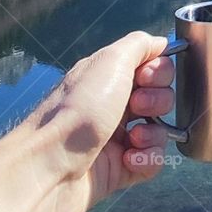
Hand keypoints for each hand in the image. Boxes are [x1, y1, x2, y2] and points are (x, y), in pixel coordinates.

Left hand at [0, 32, 175, 211]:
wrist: (50, 166)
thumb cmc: (80, 108)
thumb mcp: (109, 61)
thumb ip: (139, 45)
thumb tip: (162, 43)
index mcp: (108, 76)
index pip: (152, 67)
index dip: (157, 71)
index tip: (144, 78)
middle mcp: (113, 104)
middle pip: (161, 97)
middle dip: (157, 101)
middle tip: (136, 108)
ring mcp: (117, 138)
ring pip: (160, 129)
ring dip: (154, 132)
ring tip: (132, 139)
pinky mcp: (120, 169)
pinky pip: (151, 161)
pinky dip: (146, 160)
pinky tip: (129, 160)